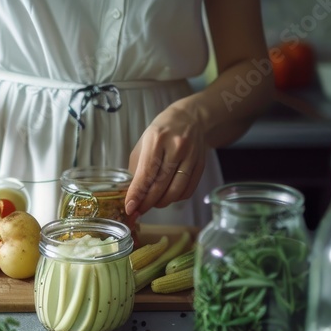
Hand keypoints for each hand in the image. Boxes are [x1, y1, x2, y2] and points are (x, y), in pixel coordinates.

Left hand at [125, 102, 207, 216]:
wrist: (190, 118)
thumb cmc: (162, 132)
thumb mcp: (144, 143)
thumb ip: (137, 167)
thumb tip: (132, 194)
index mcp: (157, 140)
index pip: (146, 173)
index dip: (137, 194)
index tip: (130, 208)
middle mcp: (176, 148)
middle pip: (161, 185)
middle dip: (147, 203)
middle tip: (138, 211)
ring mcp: (191, 157)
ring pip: (176, 191)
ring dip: (162, 203)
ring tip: (153, 204)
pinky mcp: (201, 165)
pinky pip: (188, 190)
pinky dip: (176, 198)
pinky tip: (168, 196)